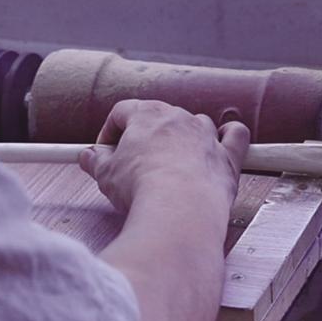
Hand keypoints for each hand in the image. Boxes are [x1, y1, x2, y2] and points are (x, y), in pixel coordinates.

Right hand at [78, 99, 249, 212]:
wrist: (180, 208)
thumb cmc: (141, 187)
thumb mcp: (105, 174)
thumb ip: (95, 161)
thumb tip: (87, 157)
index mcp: (146, 114)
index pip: (122, 112)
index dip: (110, 132)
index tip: (105, 152)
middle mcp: (179, 117)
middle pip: (158, 117)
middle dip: (144, 138)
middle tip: (133, 164)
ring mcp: (206, 135)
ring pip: (194, 124)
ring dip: (182, 138)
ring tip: (170, 162)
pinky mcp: (227, 156)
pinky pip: (235, 135)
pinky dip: (229, 136)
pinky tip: (222, 141)